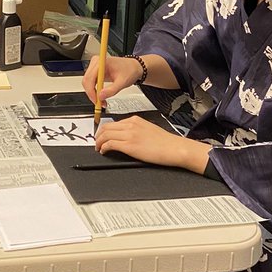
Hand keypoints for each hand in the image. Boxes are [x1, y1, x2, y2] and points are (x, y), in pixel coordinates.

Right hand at [82, 54, 140, 103]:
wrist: (134, 67)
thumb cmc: (130, 70)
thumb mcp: (123, 82)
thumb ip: (112, 90)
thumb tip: (100, 96)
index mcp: (101, 62)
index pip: (90, 78)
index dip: (91, 91)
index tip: (97, 101)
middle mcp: (96, 63)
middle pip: (86, 81)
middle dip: (92, 94)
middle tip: (99, 103)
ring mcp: (95, 67)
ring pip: (87, 83)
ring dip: (93, 94)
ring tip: (102, 101)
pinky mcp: (96, 72)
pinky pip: (90, 83)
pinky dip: (94, 91)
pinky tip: (100, 96)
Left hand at [95, 115, 209, 172]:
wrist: (174, 148)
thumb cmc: (165, 142)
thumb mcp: (148, 129)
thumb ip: (136, 129)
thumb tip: (126, 135)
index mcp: (135, 120)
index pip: (113, 122)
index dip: (104, 130)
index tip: (102, 135)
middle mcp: (131, 125)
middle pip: (106, 127)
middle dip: (98, 135)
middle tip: (97, 142)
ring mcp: (129, 135)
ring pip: (105, 135)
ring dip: (99, 142)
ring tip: (98, 148)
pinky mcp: (129, 146)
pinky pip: (110, 144)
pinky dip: (103, 148)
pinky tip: (104, 151)